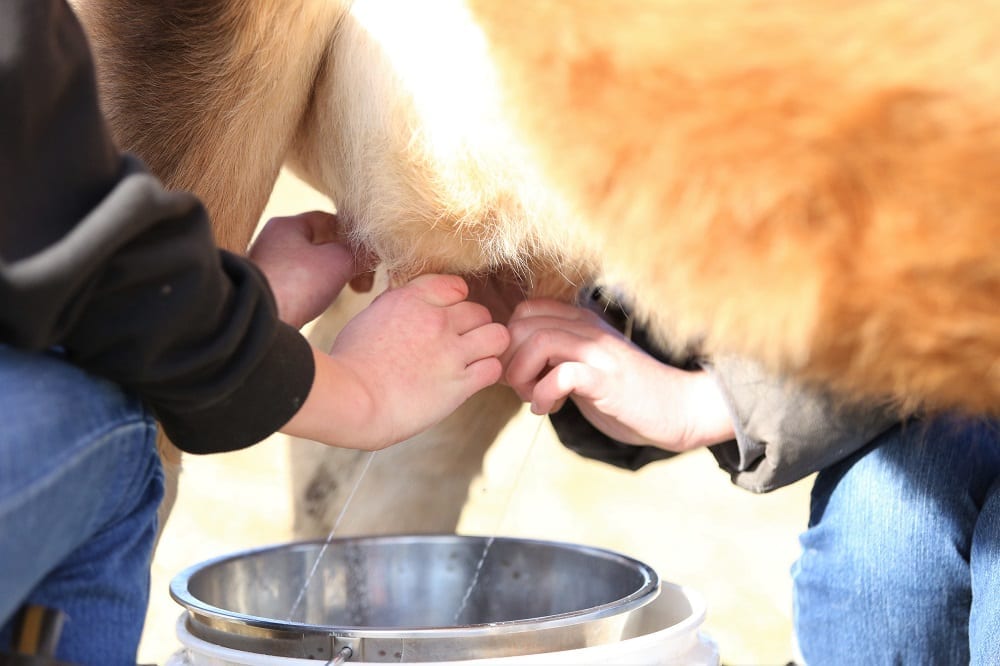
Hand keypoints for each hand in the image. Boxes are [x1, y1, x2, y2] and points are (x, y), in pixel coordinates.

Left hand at [249, 211, 376, 328]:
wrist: (258, 322)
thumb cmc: (296, 285)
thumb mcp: (338, 262)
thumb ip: (359, 253)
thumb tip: (375, 252)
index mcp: (286, 225)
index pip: (327, 220)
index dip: (353, 234)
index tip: (368, 251)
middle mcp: (272, 242)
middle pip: (318, 244)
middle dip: (344, 259)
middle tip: (363, 277)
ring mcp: (268, 267)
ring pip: (309, 266)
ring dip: (332, 276)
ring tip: (348, 290)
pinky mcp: (267, 291)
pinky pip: (299, 285)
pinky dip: (315, 291)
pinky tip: (323, 303)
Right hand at [282, 274, 509, 448]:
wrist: (349, 399)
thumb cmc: (349, 364)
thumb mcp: (369, 318)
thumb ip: (396, 306)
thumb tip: (408, 300)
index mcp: (411, 299)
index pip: (456, 285)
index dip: (456, 302)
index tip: (446, 317)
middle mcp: (436, 320)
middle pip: (479, 312)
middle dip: (472, 328)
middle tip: (459, 345)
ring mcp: (451, 352)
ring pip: (497, 336)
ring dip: (489, 348)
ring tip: (474, 360)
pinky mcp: (459, 384)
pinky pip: (494, 369)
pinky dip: (487, 373)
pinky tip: (471, 381)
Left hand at [504, 299, 734, 451]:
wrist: (678, 409)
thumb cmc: (626, 393)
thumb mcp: (585, 367)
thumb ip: (555, 357)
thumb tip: (510, 365)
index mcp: (581, 322)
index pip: (525, 311)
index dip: (510, 343)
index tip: (518, 373)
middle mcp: (589, 329)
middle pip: (523, 323)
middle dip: (509, 360)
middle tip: (521, 388)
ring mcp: (600, 352)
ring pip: (538, 341)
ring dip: (523, 375)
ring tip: (532, 398)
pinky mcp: (608, 380)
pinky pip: (563, 374)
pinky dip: (543, 393)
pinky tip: (547, 408)